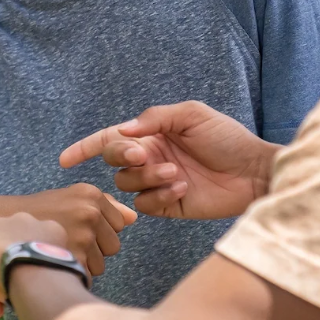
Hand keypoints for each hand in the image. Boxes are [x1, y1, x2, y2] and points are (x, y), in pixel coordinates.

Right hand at [0, 184, 135, 277]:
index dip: (95, 233)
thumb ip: (102, 206)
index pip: (118, 226)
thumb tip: (133, 217)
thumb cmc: (31, 214)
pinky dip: (69, 276)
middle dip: (91, 250)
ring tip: (53, 252)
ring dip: (79, 265)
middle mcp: (90, 210)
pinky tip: (50, 263)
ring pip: (100, 265)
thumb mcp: (66, 199)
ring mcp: (83, 233)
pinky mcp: (73, 256)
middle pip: (112, 247)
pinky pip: (85, 277)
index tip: (71, 227)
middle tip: (60, 242)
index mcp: (90, 193)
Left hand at [0, 212, 69, 305]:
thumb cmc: (51, 278)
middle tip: (3, 310)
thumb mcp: (52, 272)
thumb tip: (37, 284)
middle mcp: (18, 221)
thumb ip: (43, 271)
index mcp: (43, 228)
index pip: (26, 252)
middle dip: (1, 285)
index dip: (22, 277)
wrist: (34, 268)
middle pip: (4, 256)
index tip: (25, 297)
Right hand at [60, 101, 278, 218]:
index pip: (109, 140)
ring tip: (174, 172)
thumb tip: (124, 131)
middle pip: (113, 160)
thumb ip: (154, 118)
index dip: (84, 148)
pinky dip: (160, 194)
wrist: (254, 172)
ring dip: (147, 176)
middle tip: (144, 153)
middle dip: (123, 156)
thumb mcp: (191, 114)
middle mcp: (149, 158)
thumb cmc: (227, 138)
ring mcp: (157, 183)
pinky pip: (146, 204)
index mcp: (151, 135)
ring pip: (127, 183)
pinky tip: (182, 187)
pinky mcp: (169, 205)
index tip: (65, 159)